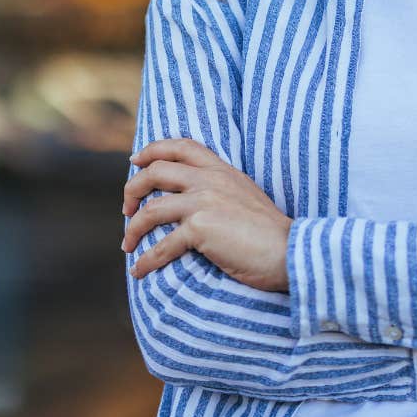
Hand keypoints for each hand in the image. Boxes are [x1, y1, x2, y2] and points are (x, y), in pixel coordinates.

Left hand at [121, 138, 291, 291]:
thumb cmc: (271, 234)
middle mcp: (210, 180)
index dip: (153, 150)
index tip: (136, 161)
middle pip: (155, 172)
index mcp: (222, 170)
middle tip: (127, 209)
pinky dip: (146, 260)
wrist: (290, 252)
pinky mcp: (200, 228)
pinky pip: (161, 245)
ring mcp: (203, 202)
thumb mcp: (246, 196)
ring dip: (132, 228)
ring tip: (127, 245)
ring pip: (150, 209)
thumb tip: (197, 203)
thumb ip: (222, 190)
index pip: (181, 146)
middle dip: (132, 189)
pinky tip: (139, 271)